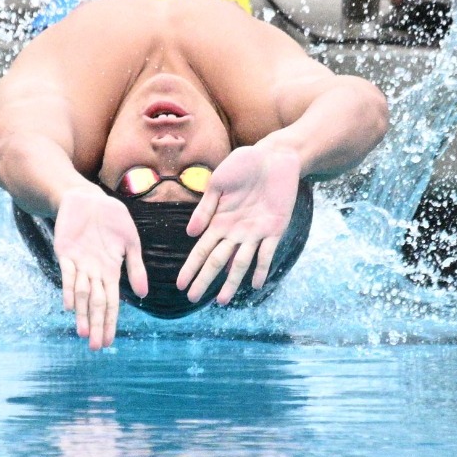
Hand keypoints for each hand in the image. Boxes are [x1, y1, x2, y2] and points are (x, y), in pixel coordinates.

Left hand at [52, 186, 146, 349]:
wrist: (88, 198)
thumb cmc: (111, 219)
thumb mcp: (130, 242)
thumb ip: (135, 268)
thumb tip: (143, 294)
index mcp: (111, 271)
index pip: (111, 303)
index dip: (109, 322)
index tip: (108, 342)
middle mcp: (94, 272)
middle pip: (96, 304)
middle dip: (95, 325)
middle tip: (95, 347)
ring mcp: (79, 264)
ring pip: (81, 294)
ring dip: (82, 314)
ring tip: (82, 333)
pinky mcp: (65, 253)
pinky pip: (68, 274)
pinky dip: (69, 289)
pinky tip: (70, 305)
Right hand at [177, 143, 302, 305]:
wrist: (274, 156)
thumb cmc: (243, 164)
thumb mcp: (218, 183)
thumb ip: (206, 208)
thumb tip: (190, 234)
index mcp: (219, 221)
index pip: (201, 250)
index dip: (191, 267)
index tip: (181, 285)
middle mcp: (235, 231)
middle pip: (217, 261)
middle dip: (205, 280)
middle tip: (193, 299)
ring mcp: (255, 232)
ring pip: (240, 263)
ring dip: (231, 282)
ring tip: (222, 300)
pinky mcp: (275, 229)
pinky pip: (267, 253)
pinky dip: (261, 268)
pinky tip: (255, 284)